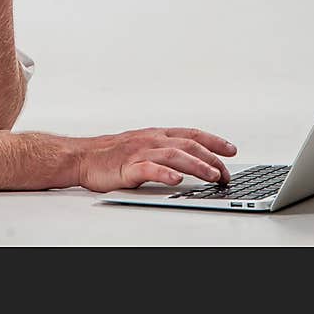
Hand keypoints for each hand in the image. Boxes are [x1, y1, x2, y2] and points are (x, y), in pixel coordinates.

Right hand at [78, 127, 236, 192]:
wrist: (81, 156)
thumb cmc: (110, 154)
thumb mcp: (141, 146)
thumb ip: (163, 150)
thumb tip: (188, 160)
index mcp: (156, 134)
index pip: (191, 134)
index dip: (213, 140)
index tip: (231, 149)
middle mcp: (151, 140)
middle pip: (188, 145)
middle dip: (211, 159)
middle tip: (225, 173)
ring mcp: (140, 152)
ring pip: (174, 156)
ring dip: (196, 166)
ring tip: (211, 176)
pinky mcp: (128, 167)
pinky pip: (149, 169)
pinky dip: (165, 174)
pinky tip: (177, 180)